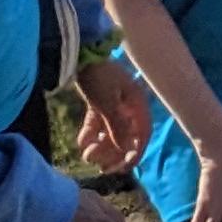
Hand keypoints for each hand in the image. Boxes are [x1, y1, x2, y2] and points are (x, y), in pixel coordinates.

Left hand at [73, 55, 150, 173]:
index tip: (124, 168)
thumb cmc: (98, 76)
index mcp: (137, 104)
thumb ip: (117, 127)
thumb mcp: (107, 102)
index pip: (142, 134)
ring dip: (100, 147)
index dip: (135, 152)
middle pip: (125, 137)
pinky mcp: (98, 103)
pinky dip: (90, 135)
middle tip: (100, 167)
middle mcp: (128, 106)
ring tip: (87, 154)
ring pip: (110, 133)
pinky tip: (81, 142)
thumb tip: (127, 150)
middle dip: (113, 153)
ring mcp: (113, 104)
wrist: (79, 53)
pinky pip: (97, 125)